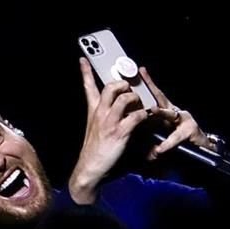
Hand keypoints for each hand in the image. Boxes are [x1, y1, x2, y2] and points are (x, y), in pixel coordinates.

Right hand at [69, 59, 149, 202]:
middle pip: (111, 86)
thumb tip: (117, 108)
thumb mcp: (94, 129)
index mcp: (93, 112)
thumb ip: (103, 116)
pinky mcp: (120, 132)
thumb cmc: (94, 152)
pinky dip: (144, 116)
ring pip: (125, 97)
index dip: (86, 72)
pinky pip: (136, 116)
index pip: (88, 87)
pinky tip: (146, 120)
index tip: (83, 59)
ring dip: (137, 99)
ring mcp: (109, 122)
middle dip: (124, 84)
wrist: (89, 170)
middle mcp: (100, 113)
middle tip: (130, 89)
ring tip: (140, 106)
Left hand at [139, 67, 210, 158]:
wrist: (200, 150)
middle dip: (153, 89)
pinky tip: (159, 149)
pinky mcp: (190, 131)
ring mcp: (184, 119)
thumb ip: (147, 132)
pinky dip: (167, 144)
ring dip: (162, 112)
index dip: (148, 83)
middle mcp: (174, 112)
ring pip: (170, 114)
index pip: (155, 95)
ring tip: (153, 110)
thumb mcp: (159, 134)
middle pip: (162, 98)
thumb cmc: (178, 140)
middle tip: (141, 80)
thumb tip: (131, 130)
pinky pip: (176, 137)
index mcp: (166, 111)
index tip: (141, 70)